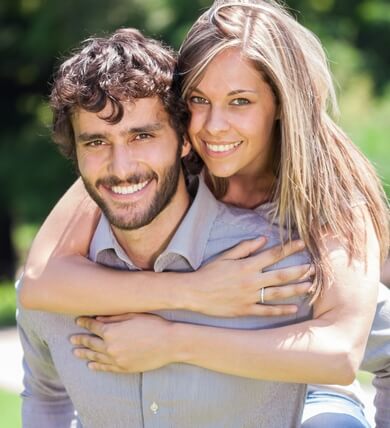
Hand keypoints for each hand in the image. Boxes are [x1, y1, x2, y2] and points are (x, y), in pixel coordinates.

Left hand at [71, 313, 174, 372]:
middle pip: (91, 342)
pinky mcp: (123, 368)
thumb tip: (98, 318)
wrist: (168, 343)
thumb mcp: (133, 315)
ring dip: (84, 354)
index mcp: (111, 331)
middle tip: (72, 338)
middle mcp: (110, 346)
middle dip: (81, 339)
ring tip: (76, 352)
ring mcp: (116, 359)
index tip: (78, 321)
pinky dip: (97, 366)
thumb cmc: (153, 325)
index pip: (93, 326)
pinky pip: (106, 368)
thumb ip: (114, 317)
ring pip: (95, 357)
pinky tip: (91, 366)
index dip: (85, 323)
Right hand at [187, 238, 312, 316]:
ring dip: (295, 289)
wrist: (194, 293)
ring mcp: (250, 297)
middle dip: (299, 270)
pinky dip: (281, 310)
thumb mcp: (225, 256)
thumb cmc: (208, 272)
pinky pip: (267, 311)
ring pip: (278, 293)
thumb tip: (263, 239)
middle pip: (281, 275)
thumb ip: (245, 247)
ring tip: (310, 286)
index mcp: (247, 265)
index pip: (273, 255)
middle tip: (314, 268)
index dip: (289, 248)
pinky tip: (294, 308)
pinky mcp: (246, 310)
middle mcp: (251, 281)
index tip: (303, 244)